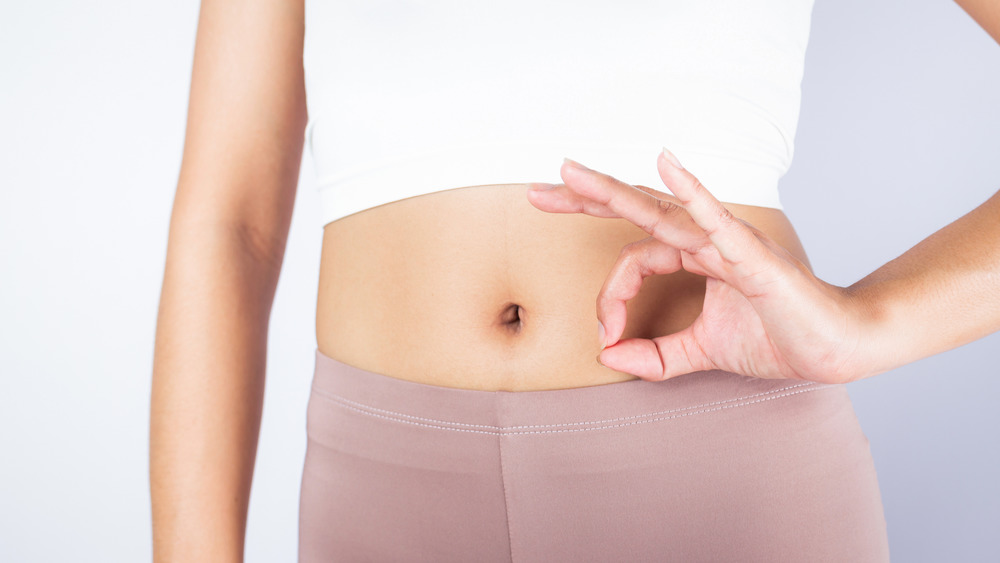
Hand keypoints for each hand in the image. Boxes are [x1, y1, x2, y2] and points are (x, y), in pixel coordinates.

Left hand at [525, 149, 872, 383]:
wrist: (833, 349)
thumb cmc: (778, 339)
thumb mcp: (702, 352)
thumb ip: (658, 356)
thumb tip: (609, 358)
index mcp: (694, 256)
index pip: (633, 259)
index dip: (609, 296)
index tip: (606, 335)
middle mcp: (705, 240)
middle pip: (635, 211)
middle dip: (585, 200)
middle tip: (537, 191)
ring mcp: (726, 241)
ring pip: (660, 211)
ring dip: (612, 192)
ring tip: (569, 172)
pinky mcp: (749, 254)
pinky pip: (714, 218)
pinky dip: (690, 191)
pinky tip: (666, 161)